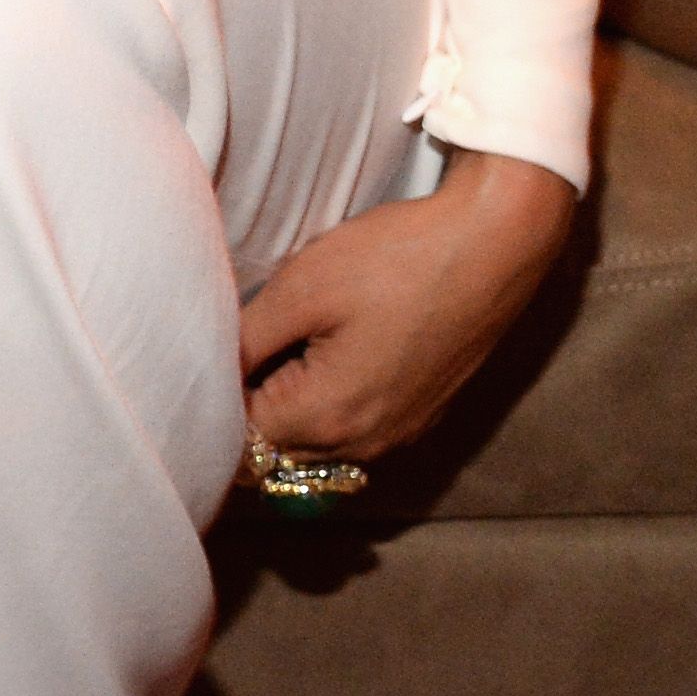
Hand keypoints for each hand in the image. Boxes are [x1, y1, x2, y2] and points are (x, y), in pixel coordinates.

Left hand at [237, 149, 575, 465]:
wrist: (491, 245)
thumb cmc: (395, 261)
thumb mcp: (300, 291)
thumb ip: (246, 343)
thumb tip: (205, 372)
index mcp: (330, 418)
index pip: (242, 440)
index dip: (216, 400)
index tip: (211, 358)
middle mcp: (367, 442)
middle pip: (278, 450)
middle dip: (248, 410)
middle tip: (239, 346)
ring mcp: (399, 432)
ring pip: (315, 443)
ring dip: (287, 407)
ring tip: (280, 342)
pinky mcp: (420, 413)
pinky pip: (353, 428)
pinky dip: (326, 403)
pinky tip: (321, 349)